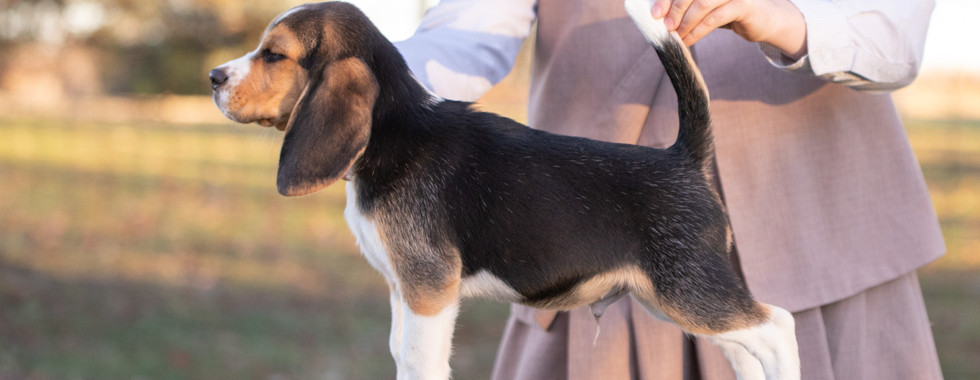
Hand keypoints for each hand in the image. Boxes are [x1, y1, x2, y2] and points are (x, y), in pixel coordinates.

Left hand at [651, 0, 807, 58]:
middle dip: (674, 8)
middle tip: (666, 26)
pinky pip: (715, 18)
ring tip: (677, 36)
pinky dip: (698, 31)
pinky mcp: (743, 5)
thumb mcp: (705, 8)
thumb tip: (658, 15)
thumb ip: (686, 7)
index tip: (655, 14)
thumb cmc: (728, 12)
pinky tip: (688, 41)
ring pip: (702, 3)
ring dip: (686, 22)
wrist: (764, 20)